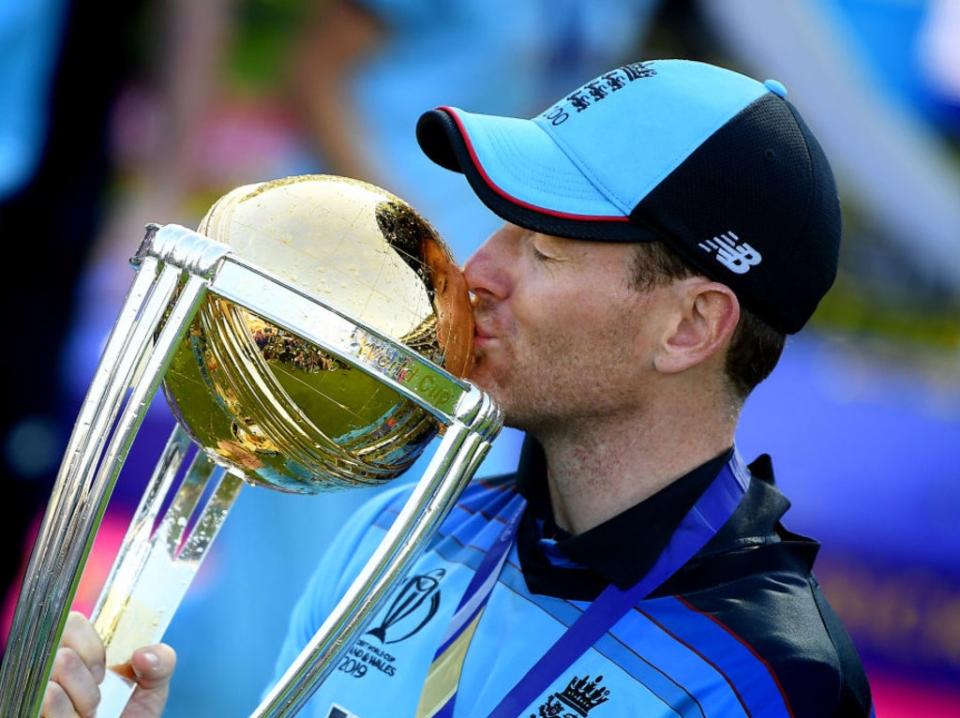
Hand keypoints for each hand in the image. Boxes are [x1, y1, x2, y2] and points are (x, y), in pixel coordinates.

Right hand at [42, 611, 176, 717]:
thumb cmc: (131, 712)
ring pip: (51, 683)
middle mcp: (53, 666)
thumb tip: (144, 655)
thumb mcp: (153, 683)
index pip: (71, 623)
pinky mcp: (33, 709)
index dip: (91, 647)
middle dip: (86, 678)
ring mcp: (39, 691)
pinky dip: (65, 713)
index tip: (105, 670)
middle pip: (59, 654)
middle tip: (99, 694)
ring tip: (90, 712)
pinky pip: (45, 702)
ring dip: (81, 700)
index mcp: (79, 649)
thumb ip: (161, 661)